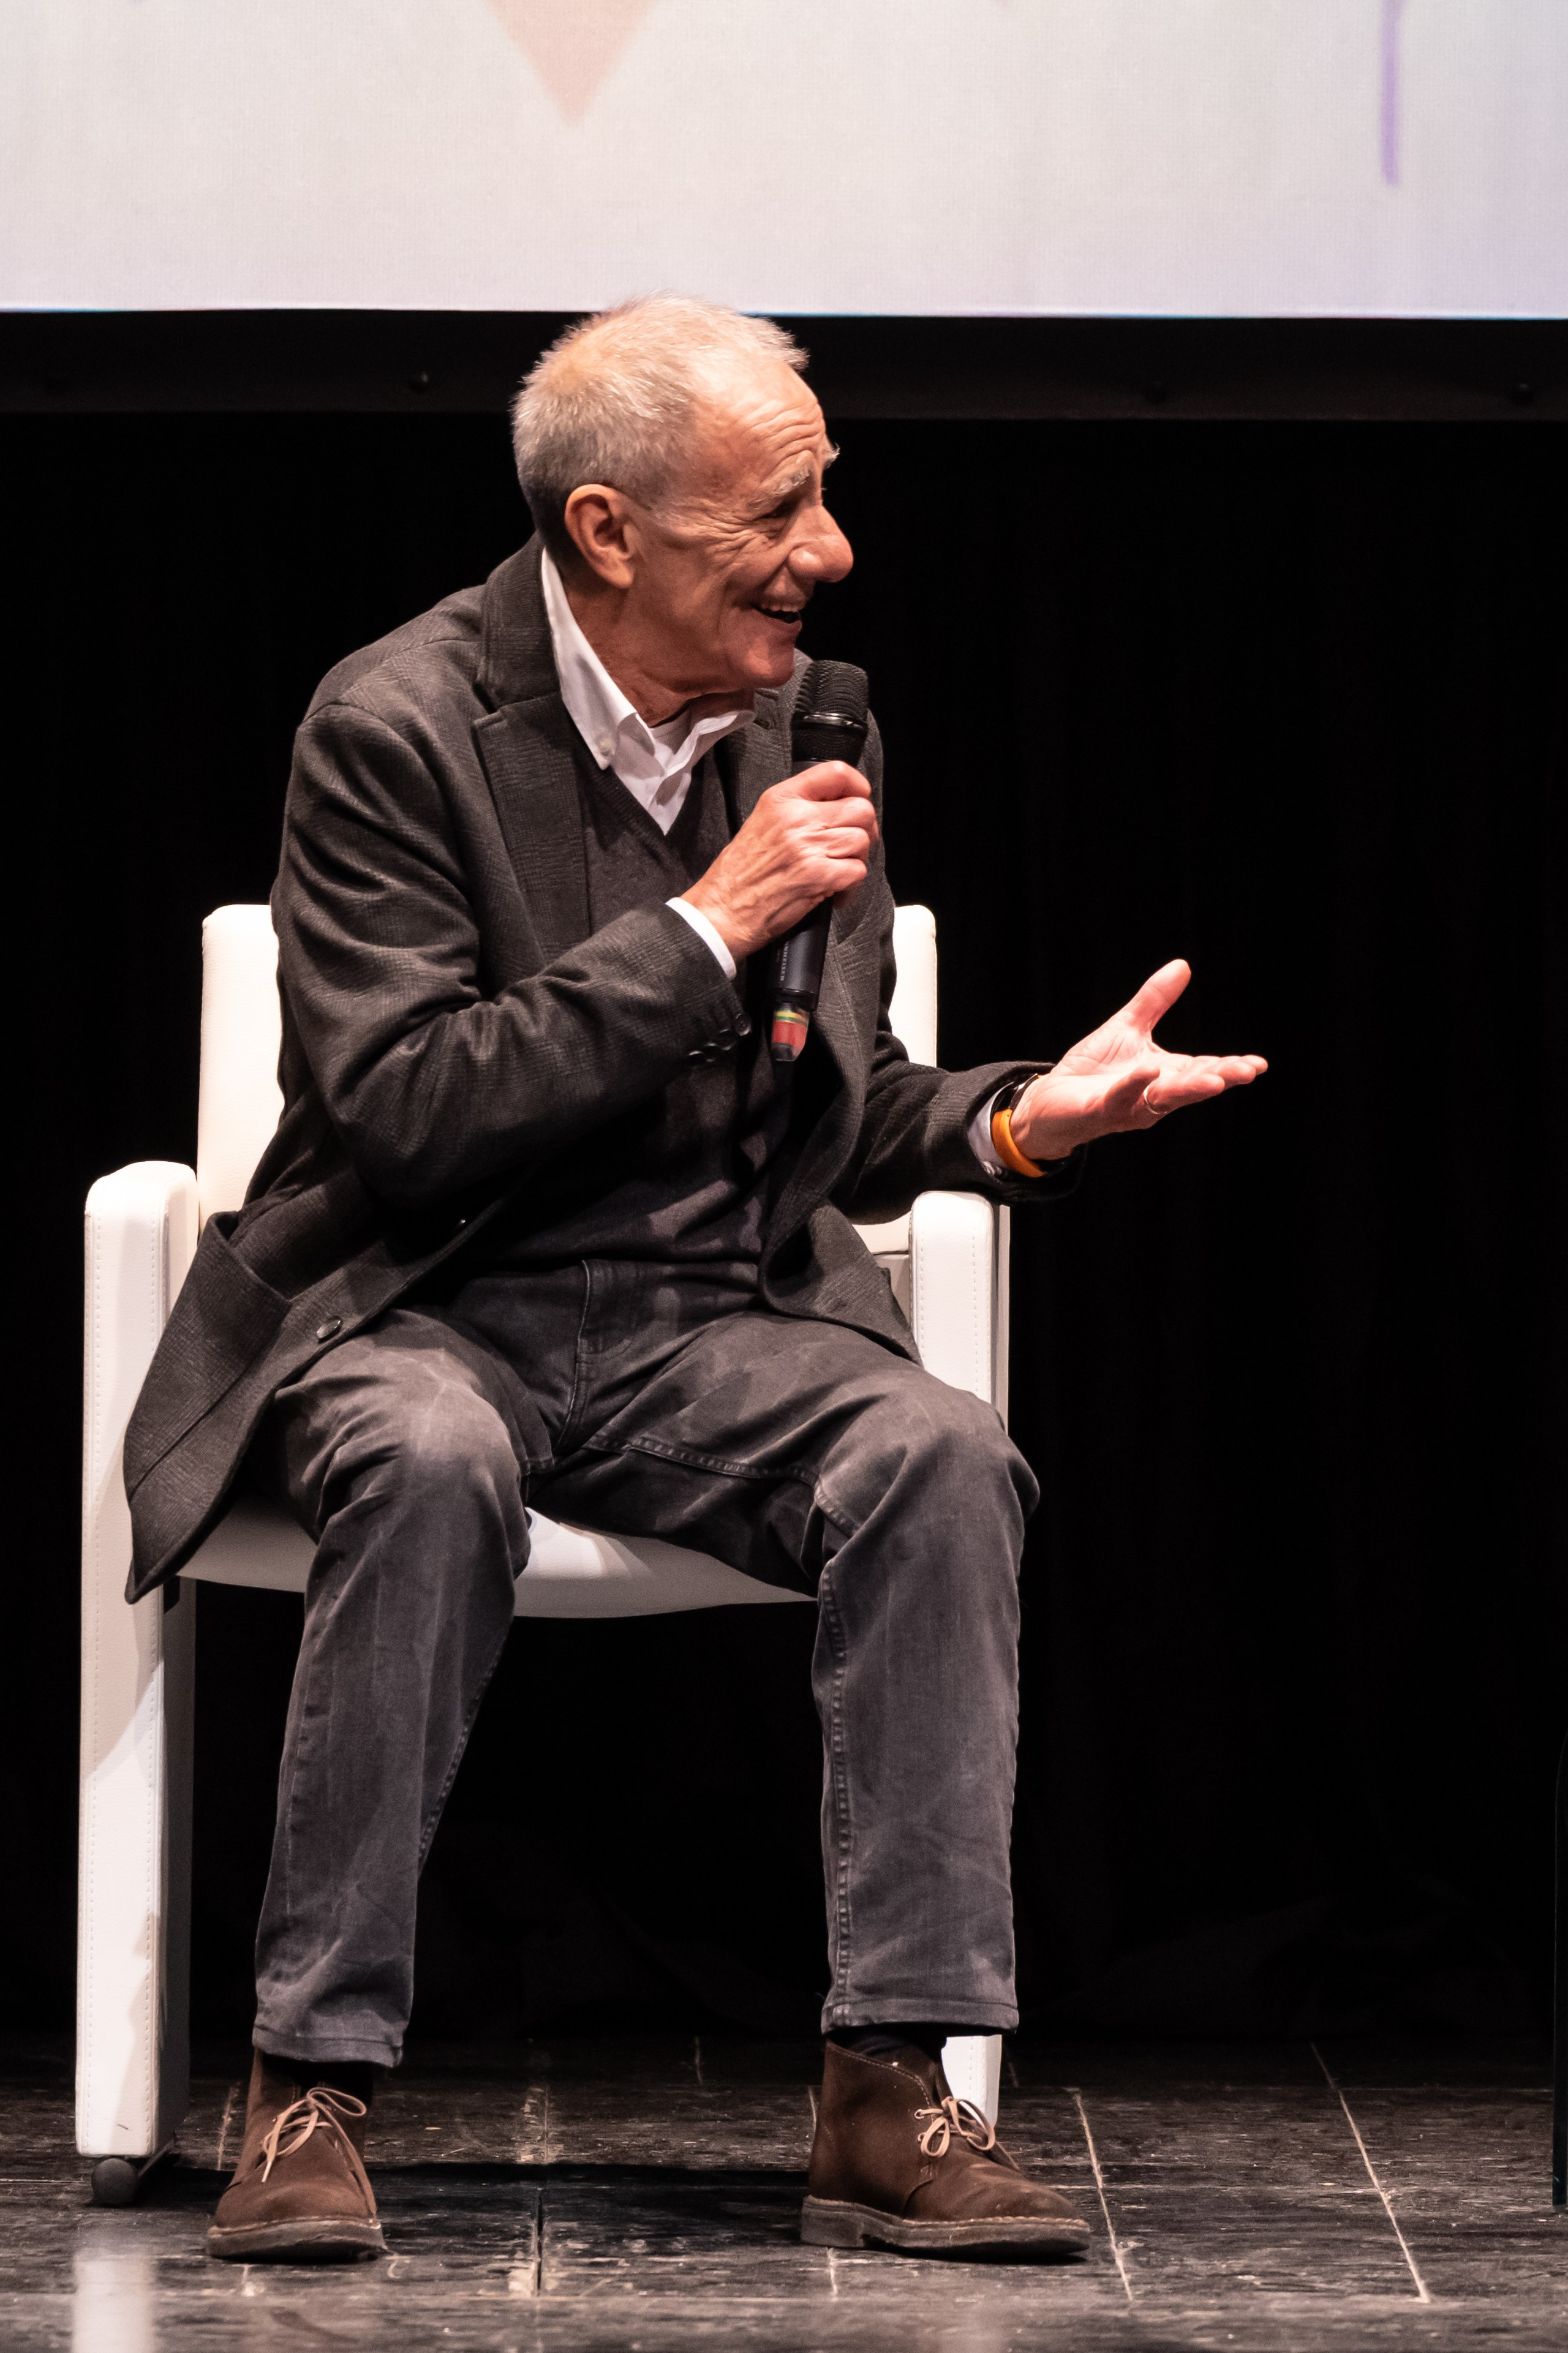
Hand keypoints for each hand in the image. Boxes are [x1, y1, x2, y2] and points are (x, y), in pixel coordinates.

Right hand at [680, 763, 877, 961]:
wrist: (722, 910)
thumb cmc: (739, 873)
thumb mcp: (762, 822)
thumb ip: (797, 808)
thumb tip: (836, 805)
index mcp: (782, 799)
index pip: (835, 773)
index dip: (858, 785)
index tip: (860, 796)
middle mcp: (796, 818)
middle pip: (859, 809)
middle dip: (864, 828)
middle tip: (852, 844)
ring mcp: (809, 846)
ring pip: (862, 840)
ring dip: (857, 858)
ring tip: (838, 869)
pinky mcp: (819, 876)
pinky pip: (857, 871)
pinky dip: (851, 884)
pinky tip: (834, 890)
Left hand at [1009, 959, 1265, 1163]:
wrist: (1051, 1099)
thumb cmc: (1093, 1069)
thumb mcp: (1127, 1027)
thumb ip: (1154, 1001)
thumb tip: (1183, 965)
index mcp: (1165, 1075)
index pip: (1203, 1070)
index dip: (1230, 1068)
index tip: (1259, 1065)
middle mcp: (1153, 1095)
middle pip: (1191, 1087)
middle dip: (1219, 1079)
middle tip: (1246, 1073)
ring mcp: (1129, 1105)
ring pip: (1163, 1098)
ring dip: (1189, 1090)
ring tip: (1215, 1080)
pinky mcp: (1100, 1110)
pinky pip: (1121, 1098)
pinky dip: (1136, 1084)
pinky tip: (1151, 1069)